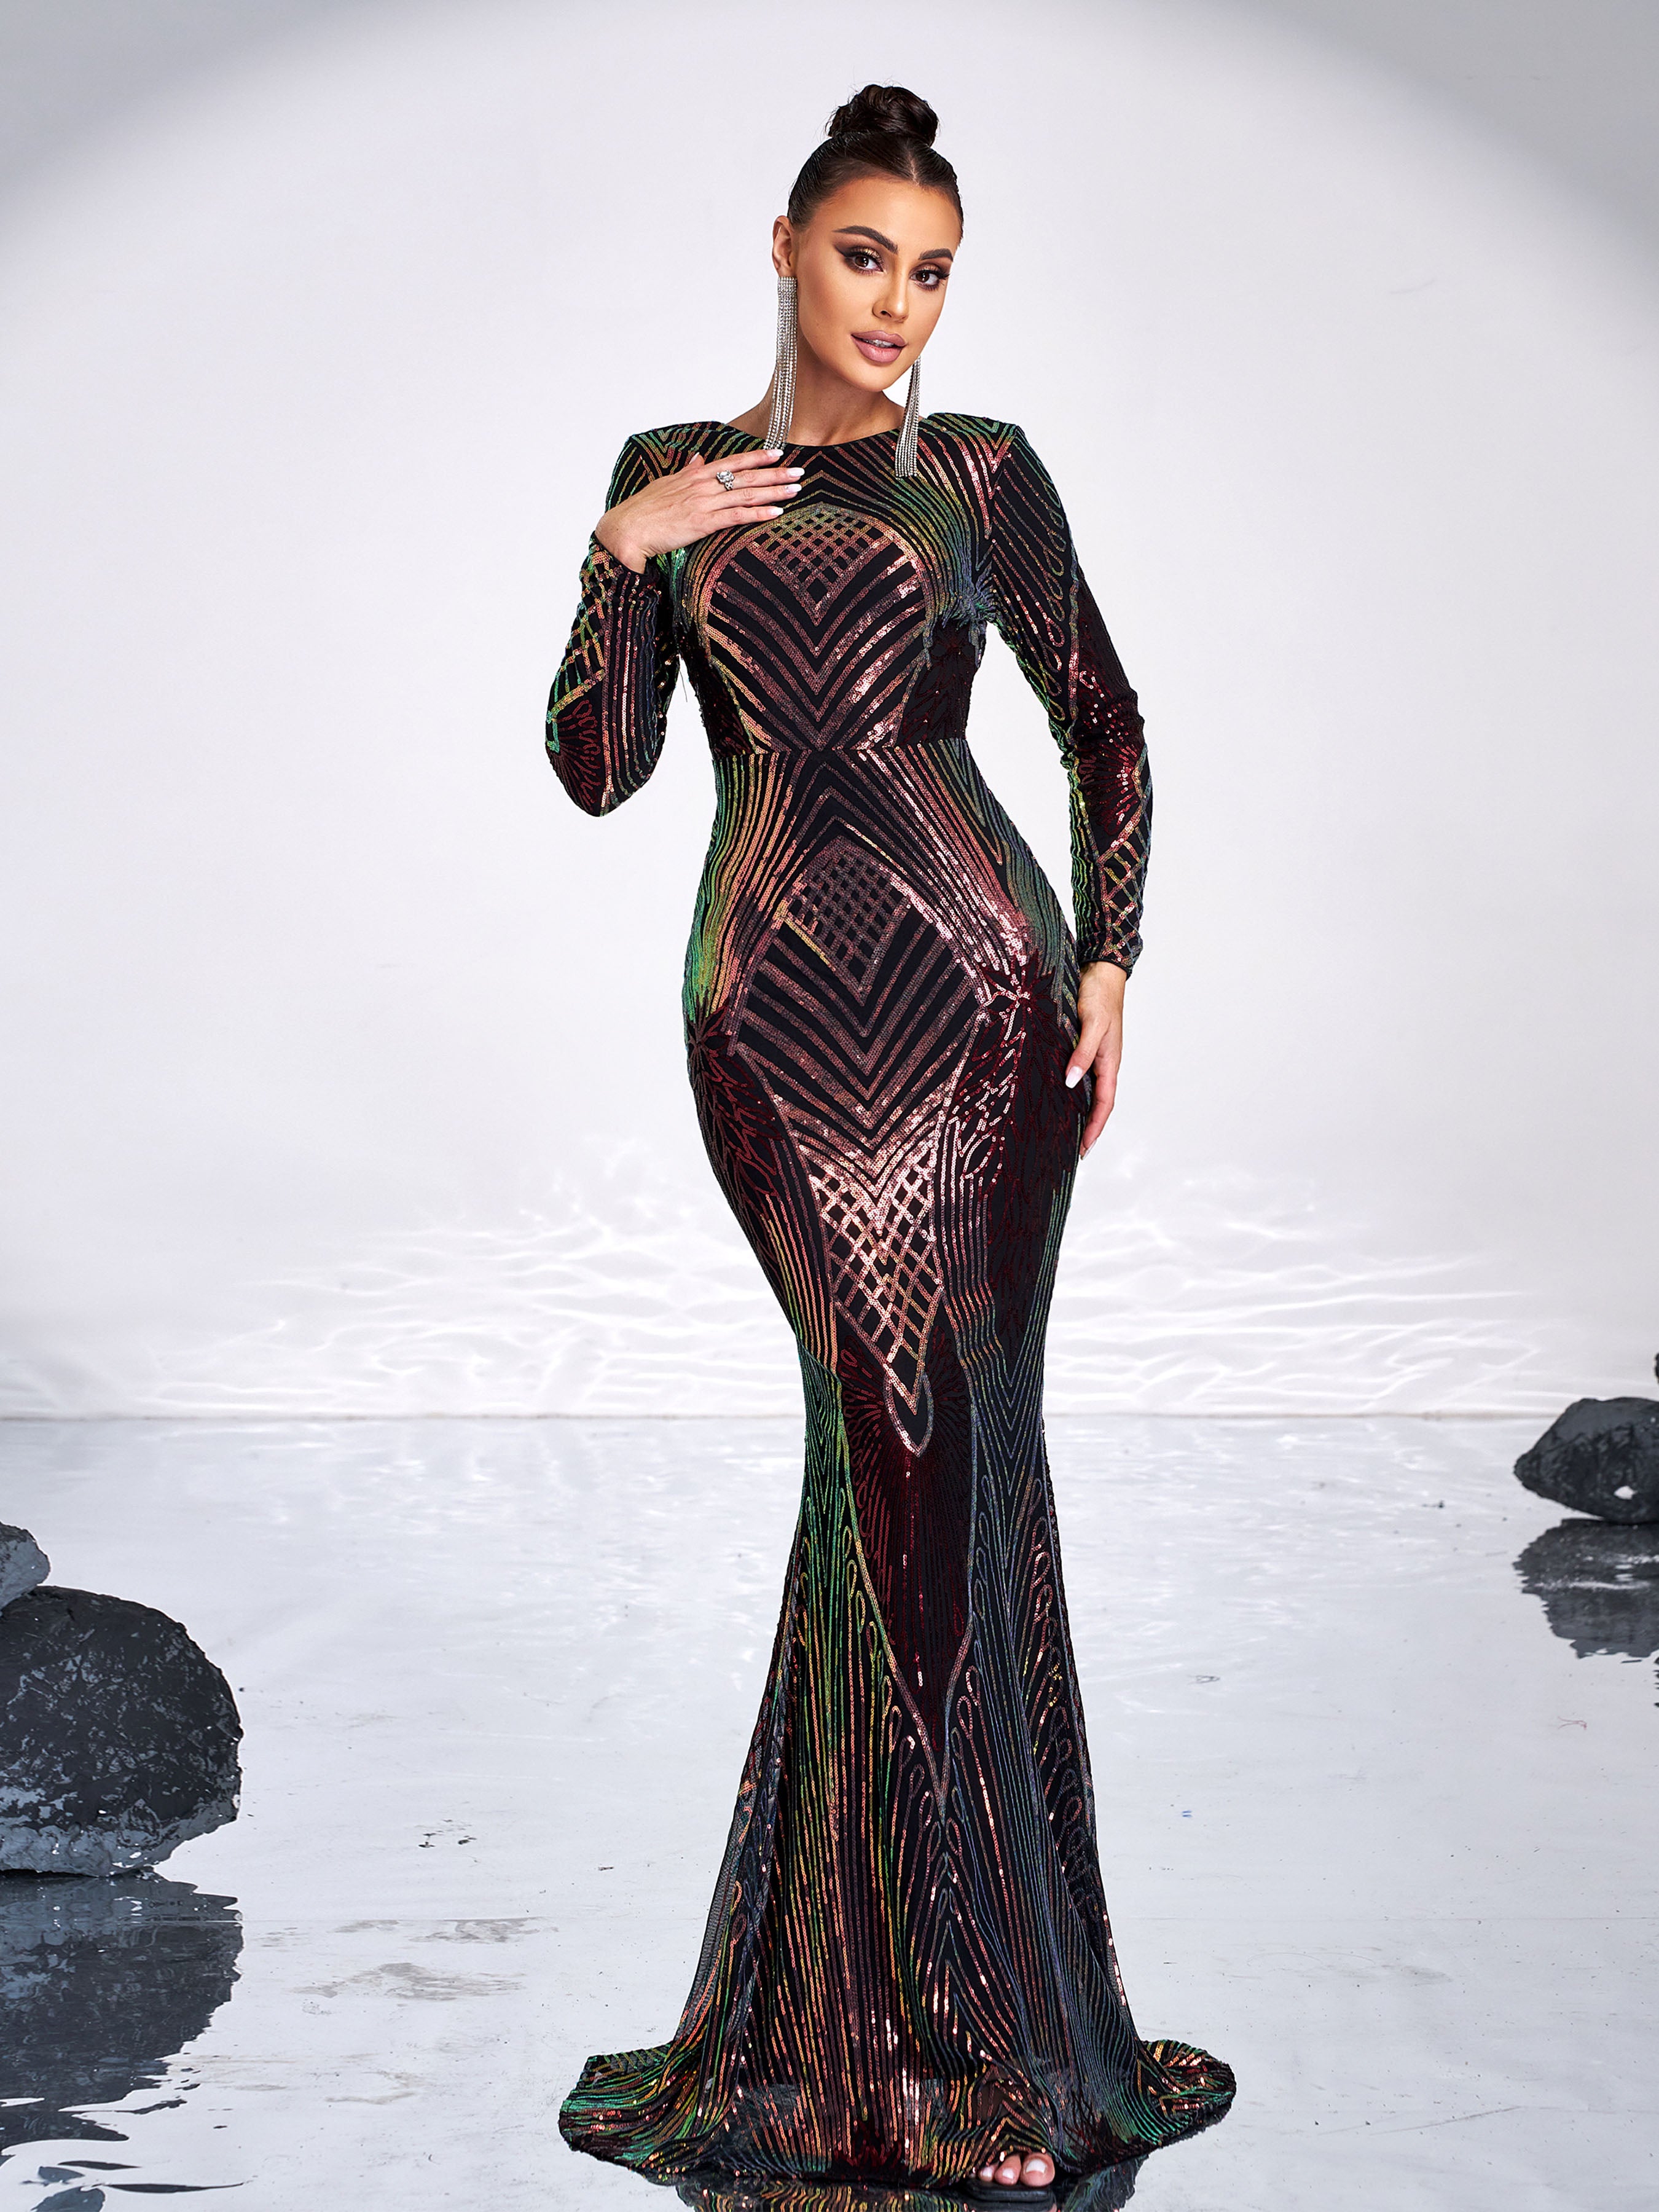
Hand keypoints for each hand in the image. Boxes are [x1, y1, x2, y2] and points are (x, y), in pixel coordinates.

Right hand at [594, 449, 803, 572]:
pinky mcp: (703, 523)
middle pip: (745, 476)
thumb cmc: (643, 511)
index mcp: (694, 476)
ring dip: (774, 491)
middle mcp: (702, 485)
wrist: (626, 530)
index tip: (777, 452)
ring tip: (796, 489)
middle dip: (775, 473)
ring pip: (746, 494)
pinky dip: (758, 513)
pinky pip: (737, 516)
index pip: (731, 462)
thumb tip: (699, 459)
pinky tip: (777, 512)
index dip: (756, 457)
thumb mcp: (665, 485)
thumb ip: (686, 472)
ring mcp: (703, 503)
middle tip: (800, 471)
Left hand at [1066, 960, 1127, 1157]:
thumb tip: (1071, 1082)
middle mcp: (1103, 1063)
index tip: (1083, 1149)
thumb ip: (1083, 1053)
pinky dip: (1069, 1089)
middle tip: (1069, 1149)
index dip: (1095, 1128)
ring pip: (1086, 1090)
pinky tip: (1054, 1094)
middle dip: (1086, 1127)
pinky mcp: (1082, 1045)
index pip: (1104, 1105)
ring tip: (1059, 1129)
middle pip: (1096, 1103)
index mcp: (1110, 1063)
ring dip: (1077, 1110)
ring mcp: (1094, 1055)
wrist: (1099, 970)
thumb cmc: (1099, 995)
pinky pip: (1077, 1074)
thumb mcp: (1092, 1024)